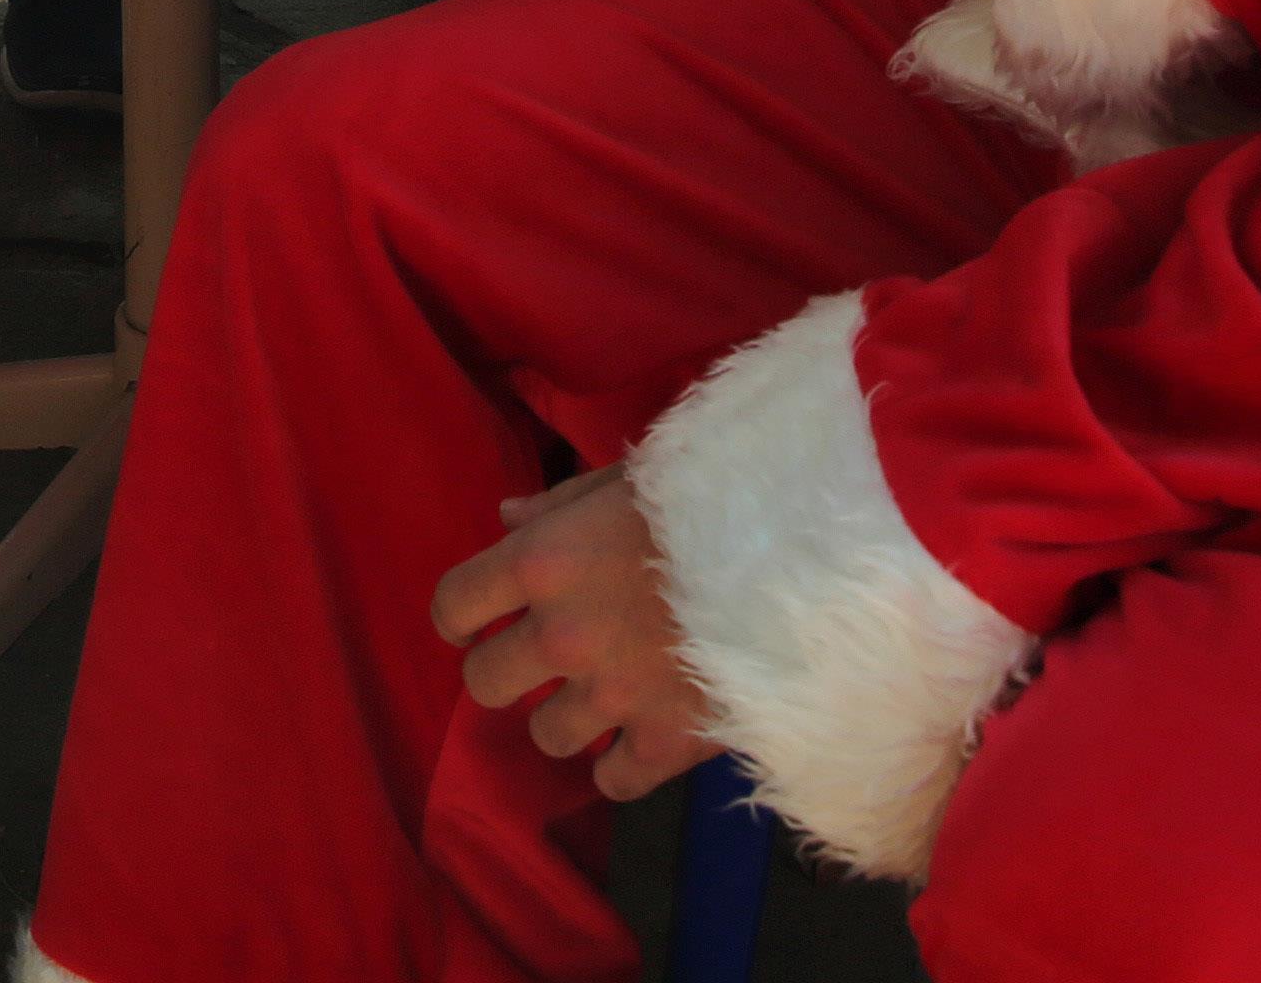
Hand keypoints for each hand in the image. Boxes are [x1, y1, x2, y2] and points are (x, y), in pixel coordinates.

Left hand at [434, 470, 717, 804]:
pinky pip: (612, 782)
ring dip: (568, 718)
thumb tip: (504, 517)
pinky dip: (621, 766)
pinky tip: (639, 738)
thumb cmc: (712, 498)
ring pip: (546, 736)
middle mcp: (561, 635)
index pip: (453, 604)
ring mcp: (610, 696)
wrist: (807, 555)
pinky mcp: (663, 742)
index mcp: (543, 561)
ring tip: (604, 695)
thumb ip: (559, 504)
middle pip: (484, 684)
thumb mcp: (629, 479)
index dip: (460, 616)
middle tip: (542, 661)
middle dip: (506, 671)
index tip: (475, 622)